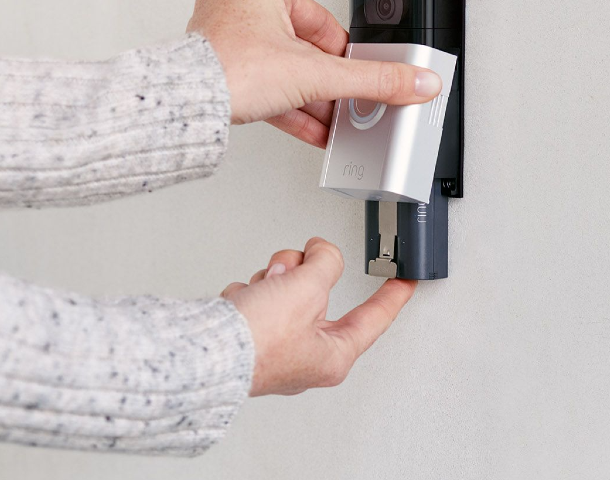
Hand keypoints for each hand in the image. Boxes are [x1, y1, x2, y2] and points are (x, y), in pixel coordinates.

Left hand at [187, 0, 442, 146]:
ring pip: (280, 71)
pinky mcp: (214, 69)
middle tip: (343, 104)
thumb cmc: (230, 70)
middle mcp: (236, 4)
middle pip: (302, 50)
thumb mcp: (317, 74)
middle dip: (324, 84)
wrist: (185, 107)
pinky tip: (311, 131)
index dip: (344, 58)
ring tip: (330, 122)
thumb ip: (372, 80)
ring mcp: (222, 38)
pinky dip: (286, 108)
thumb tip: (416, 81)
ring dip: (308, 100)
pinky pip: (261, 87)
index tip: (358, 79)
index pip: (323, 24)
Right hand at [221, 237, 415, 395]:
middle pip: (320, 294)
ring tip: (261, 291)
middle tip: (289, 271)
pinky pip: (258, 298)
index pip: (374, 318)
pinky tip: (241, 302)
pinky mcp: (250, 337)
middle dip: (302, 274)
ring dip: (273, 279)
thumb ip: (324, 262)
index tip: (405, 282)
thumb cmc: (255, 342)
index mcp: (333, 356)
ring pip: (287, 290)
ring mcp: (276, 348)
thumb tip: (320, 252)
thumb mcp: (306, 288)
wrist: (203, 352)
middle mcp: (306, 357)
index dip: (392, 295)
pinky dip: (249, 292)